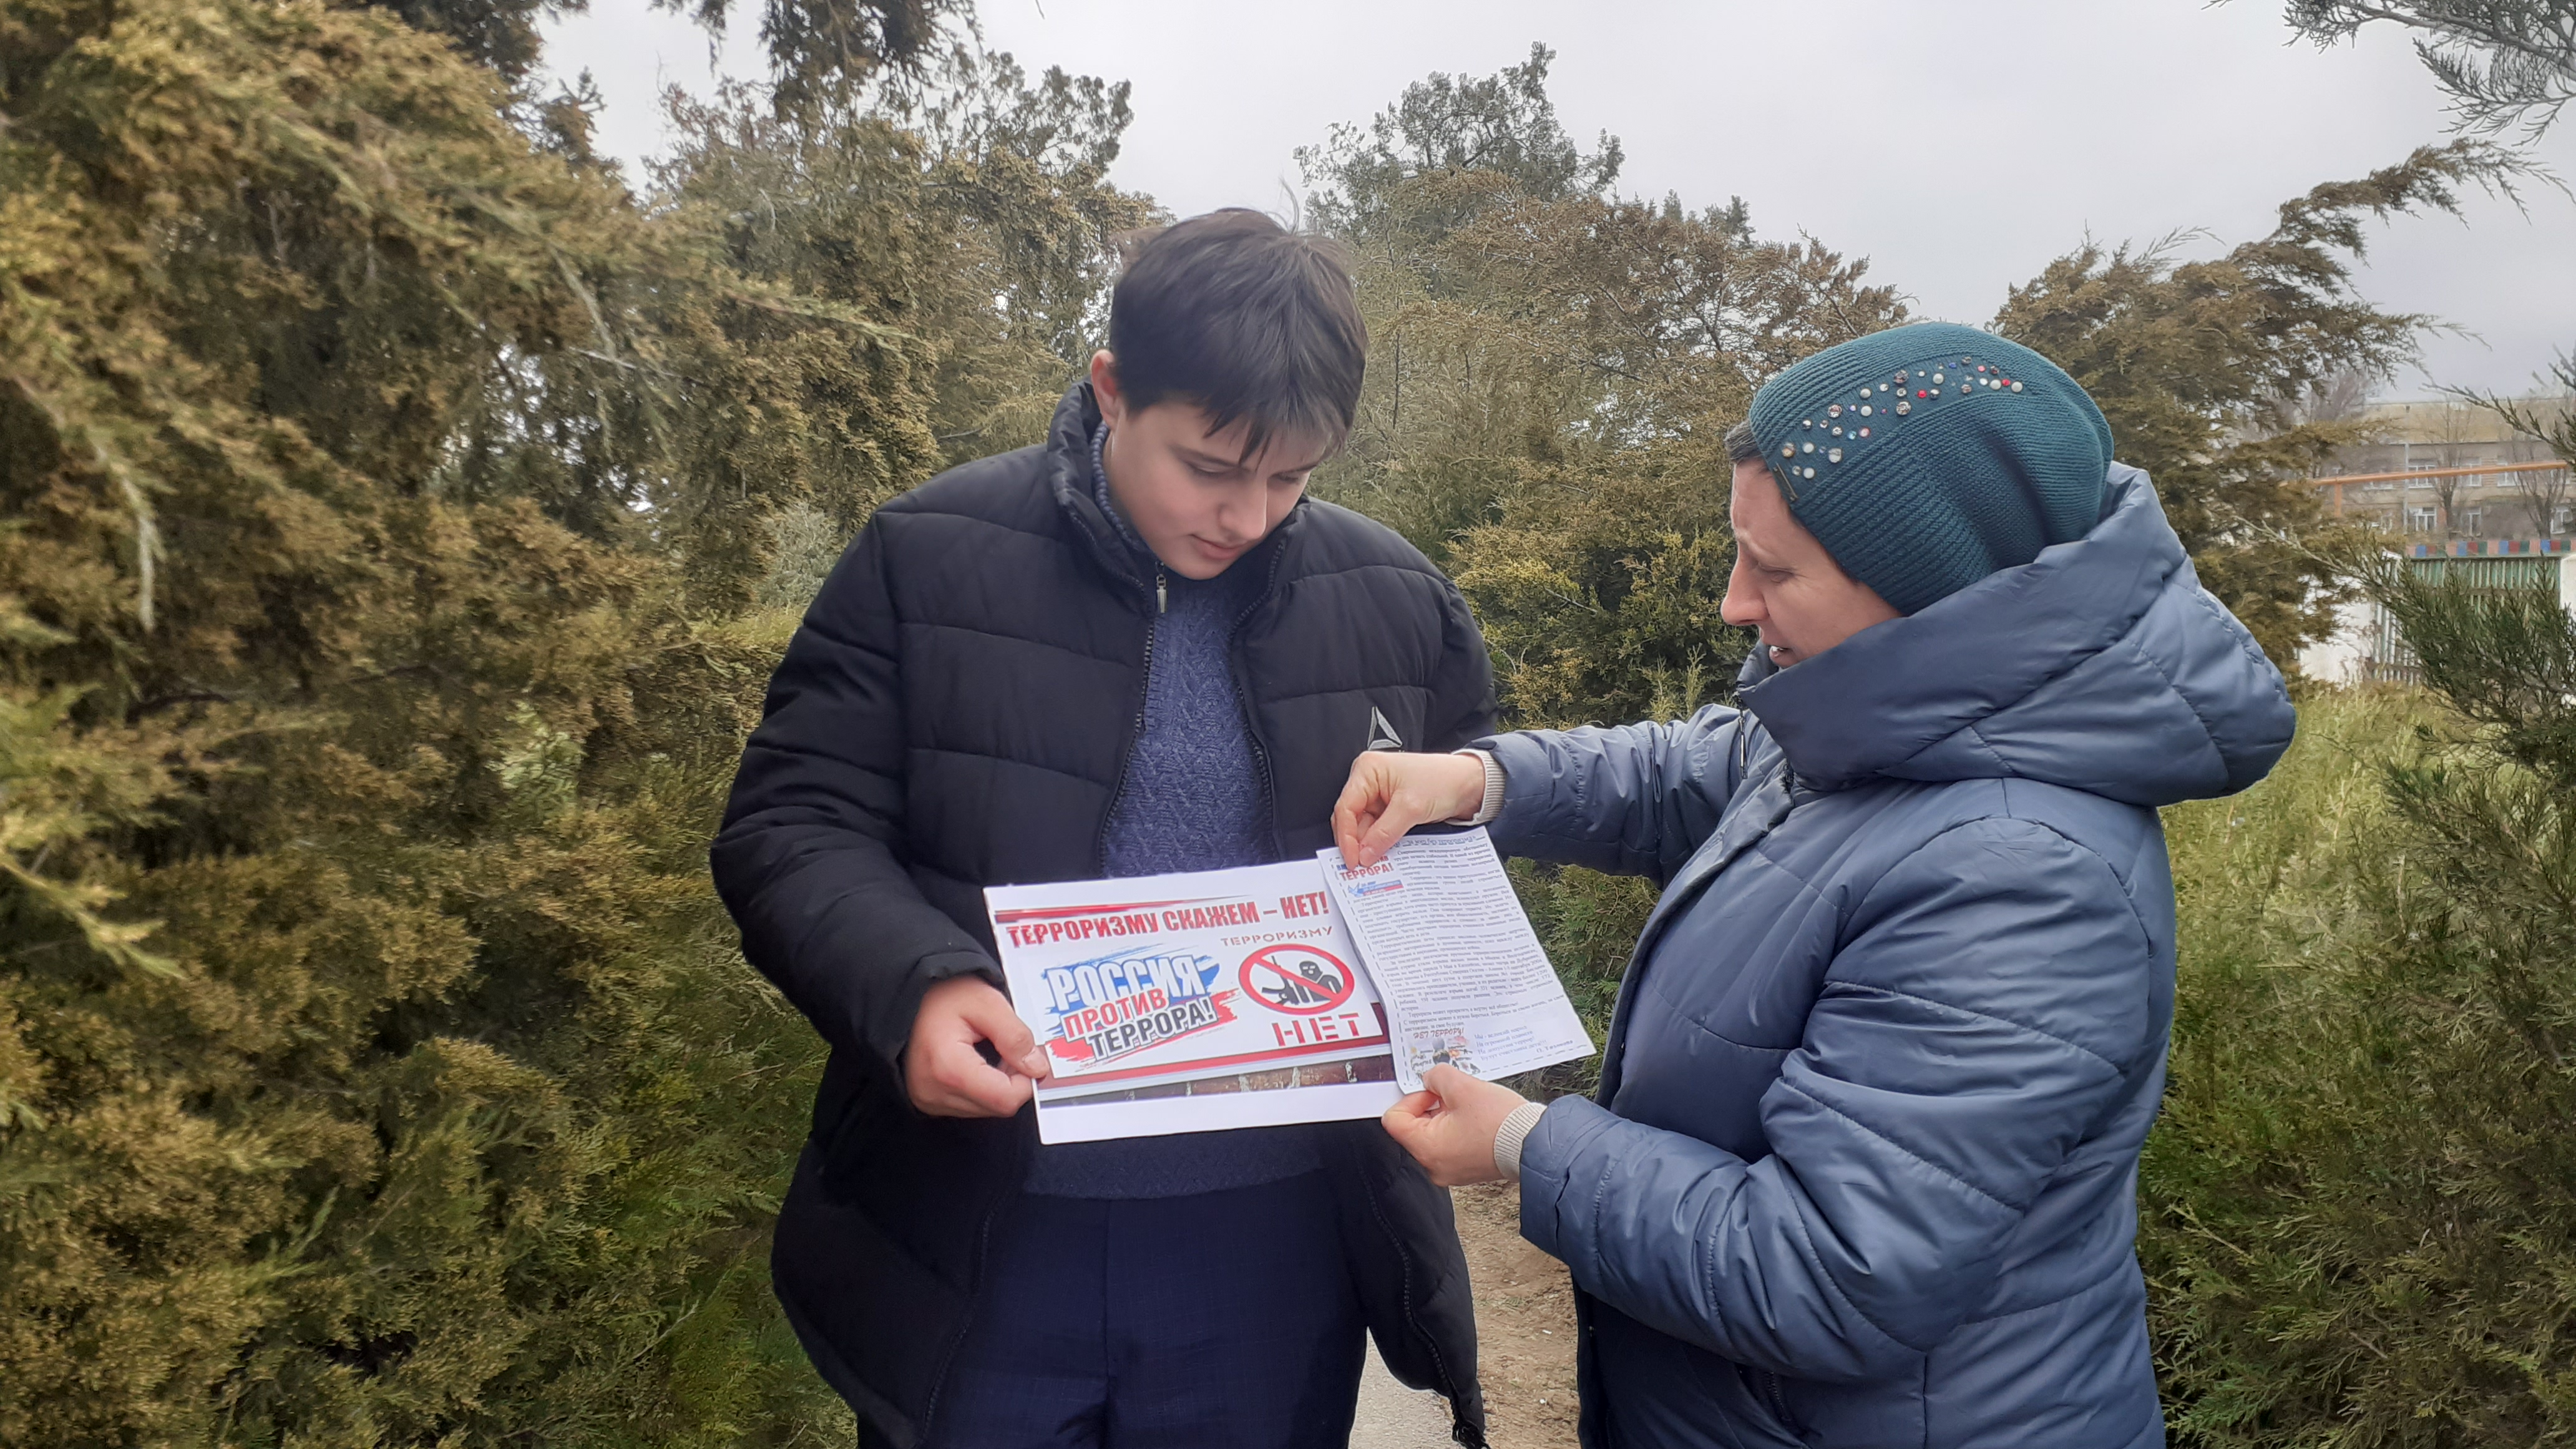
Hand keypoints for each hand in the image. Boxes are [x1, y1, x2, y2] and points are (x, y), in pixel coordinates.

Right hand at [904, 975, 1049, 1116]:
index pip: (1005, 1099)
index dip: (1026, 1079)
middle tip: (1005, 1047)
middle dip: (1012, 1080)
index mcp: (948, 1069)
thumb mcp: (986, 1003)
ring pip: (985, 1109)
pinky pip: (969, 1105)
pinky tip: (975, 1062)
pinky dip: (981, 1088)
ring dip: (997, 1085)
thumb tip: (1037, 1068)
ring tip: (987, 1051)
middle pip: (996, 1107)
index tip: (1026, 1054)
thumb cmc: (940, 995)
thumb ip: (1015, 1036)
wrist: (902, 996)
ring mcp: (928, 1100)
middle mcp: (934, 1093)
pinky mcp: (928, 1101)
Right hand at [1333, 751, 1487, 866]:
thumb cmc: (1443, 780)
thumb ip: (1384, 833)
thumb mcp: (1411, 808)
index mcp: (1367, 770)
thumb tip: (1364, 855)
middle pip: (1350, 818)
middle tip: (1359, 866)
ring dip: (1368, 845)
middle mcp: (1369, 780)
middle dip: (1355, 842)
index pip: (1346, 807)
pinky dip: (1378, 842)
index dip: (1346, 836)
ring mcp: (1378, 795)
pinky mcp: (1388, 807)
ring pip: (1363, 826)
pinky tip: (1381, 854)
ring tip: (1372, 864)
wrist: (1470, 783)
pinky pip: (1377, 828)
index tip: (1352, 859)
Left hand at [1381, 1064, 1528, 1186]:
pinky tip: (1476, 1119)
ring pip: (1433, 1134)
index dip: (1411, 1098)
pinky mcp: (1464, 1169)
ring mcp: (1450, 1170)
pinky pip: (1449, 1144)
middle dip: (1431, 1105)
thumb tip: (1430, 1080)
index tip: (1431, 1091)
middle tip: (1454, 1095)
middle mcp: (1434, 1165)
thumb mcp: (1462, 1086)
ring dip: (1445, 1115)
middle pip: (1413, 1127)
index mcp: (1426, 1149)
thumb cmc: (1501, 1123)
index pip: (1394, 1120)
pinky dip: (1457, 1128)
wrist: (1534, 1144)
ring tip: (1469, 1107)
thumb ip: (1436, 1076)